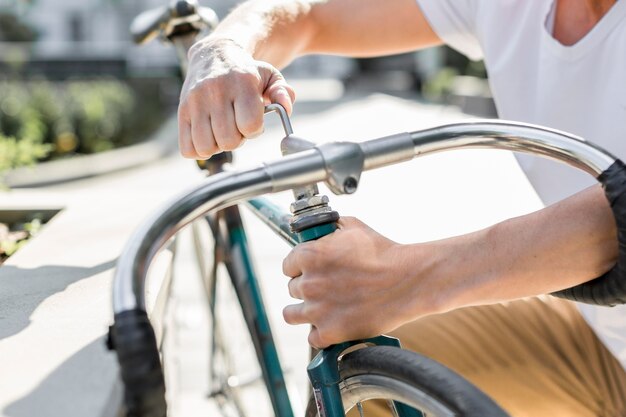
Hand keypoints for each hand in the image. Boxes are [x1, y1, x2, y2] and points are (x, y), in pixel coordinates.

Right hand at [178, 38, 295, 158]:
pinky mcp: (181, 111)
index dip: (255, 129)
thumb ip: (283, 93)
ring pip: (207, 147)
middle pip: (229, 141)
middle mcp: (215, 91)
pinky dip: (199, 149)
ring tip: (221, 129)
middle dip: (237, 139)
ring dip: (218, 145)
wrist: (214, 55)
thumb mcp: (271, 76)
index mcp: (241, 83)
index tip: (253, 120)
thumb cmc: (247, 73)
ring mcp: (195, 102)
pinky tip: (208, 135)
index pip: (250, 125)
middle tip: (237, 124)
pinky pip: (188, 149)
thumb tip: (285, 107)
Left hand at [282, 217, 425, 347]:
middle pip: (293, 289)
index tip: (312, 271)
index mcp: (310, 256)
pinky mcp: (330, 332)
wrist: (408, 280)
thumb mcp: (352, 228)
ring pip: (292, 315)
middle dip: (308, 287)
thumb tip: (317, 231)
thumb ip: (328, 229)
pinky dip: (321, 333)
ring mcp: (318, 310)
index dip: (301, 267)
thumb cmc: (384, 252)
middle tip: (328, 287)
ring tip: (320, 308)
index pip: (288, 266)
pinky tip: (333, 324)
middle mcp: (309, 283)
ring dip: (304, 311)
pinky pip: (313, 337)